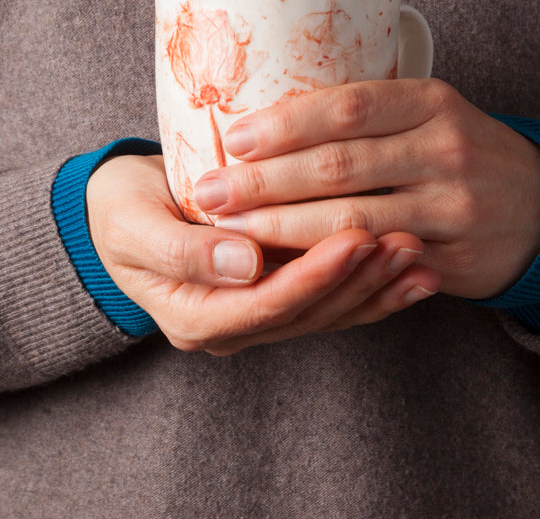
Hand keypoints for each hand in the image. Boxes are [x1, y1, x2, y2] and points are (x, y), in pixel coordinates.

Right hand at [85, 154, 438, 354]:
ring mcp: (255, 316)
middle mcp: (231, 326)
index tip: (357, 237)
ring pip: (326, 311)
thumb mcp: (133, 227)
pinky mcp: (274, 296)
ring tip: (418, 252)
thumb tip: (243, 262)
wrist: (121, 213)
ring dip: (375, 284)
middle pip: (307, 313)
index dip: (315, 275)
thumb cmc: (121, 213)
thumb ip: (181, 250)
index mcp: (193, 317)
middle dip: (359, 280)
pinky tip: (409, 268)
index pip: (266, 304)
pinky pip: (329, 298)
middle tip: (406, 243)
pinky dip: (370, 284)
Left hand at [193, 79, 539, 299]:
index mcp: (432, 102)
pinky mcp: (453, 260)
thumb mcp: (430, 112)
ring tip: (230, 229)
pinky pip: (378, 265)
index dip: (285, 123)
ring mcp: (452, 208)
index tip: (233, 138)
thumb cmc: (462, 149)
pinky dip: (326, 265)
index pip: (348, 106)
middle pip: (340, 166)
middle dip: (265, 182)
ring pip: (352, 222)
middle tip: (209, 192)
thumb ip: (368, 112)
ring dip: (282, 229)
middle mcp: (446, 150)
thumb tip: (269, 113)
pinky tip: (283, 264)